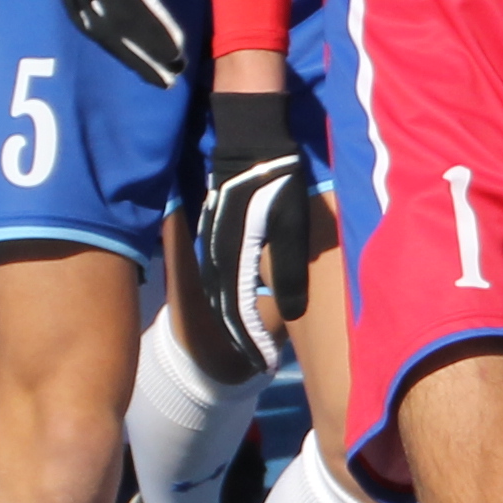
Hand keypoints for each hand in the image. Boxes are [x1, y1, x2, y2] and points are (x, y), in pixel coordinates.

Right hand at [184, 83, 322, 376]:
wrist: (249, 139)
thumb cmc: (278, 182)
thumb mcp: (290, 225)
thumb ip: (289, 269)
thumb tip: (291, 312)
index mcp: (233, 259)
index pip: (237, 311)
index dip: (249, 339)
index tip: (260, 363)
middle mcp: (216, 255)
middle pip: (222, 305)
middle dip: (237, 334)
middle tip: (252, 359)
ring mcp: (211, 240)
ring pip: (216, 289)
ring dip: (229, 315)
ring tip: (243, 337)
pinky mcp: (213, 228)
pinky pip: (215, 270)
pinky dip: (223, 292)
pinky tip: (233, 297)